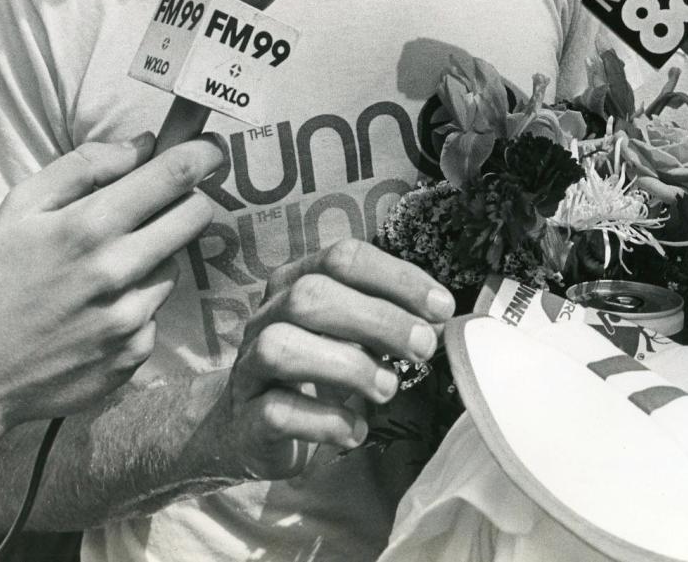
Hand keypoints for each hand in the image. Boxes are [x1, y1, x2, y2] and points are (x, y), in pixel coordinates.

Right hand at [0, 134, 222, 450]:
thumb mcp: (21, 206)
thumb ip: (85, 165)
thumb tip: (143, 144)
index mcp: (90, 226)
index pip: (175, 175)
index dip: (203, 153)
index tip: (212, 148)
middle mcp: (118, 271)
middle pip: (196, 216)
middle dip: (189, 200)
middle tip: (164, 204)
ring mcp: (131, 318)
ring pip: (176, 264)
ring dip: (155, 257)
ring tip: (107, 269)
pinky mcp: (135, 354)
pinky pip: (157, 311)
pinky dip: (139, 303)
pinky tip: (99, 310)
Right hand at [200, 239, 454, 480]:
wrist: (251, 427)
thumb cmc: (318, 370)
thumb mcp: (352, 335)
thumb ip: (388, 320)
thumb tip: (439, 320)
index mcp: (296, 280)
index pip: (344, 258)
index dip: (396, 277)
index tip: (442, 307)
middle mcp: (267, 315)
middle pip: (311, 296)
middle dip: (378, 319)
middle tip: (423, 348)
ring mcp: (249, 366)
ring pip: (281, 347)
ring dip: (347, 365)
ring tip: (388, 388)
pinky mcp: (245, 419)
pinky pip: (276, 411)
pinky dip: (324, 419)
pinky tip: (356, 430)